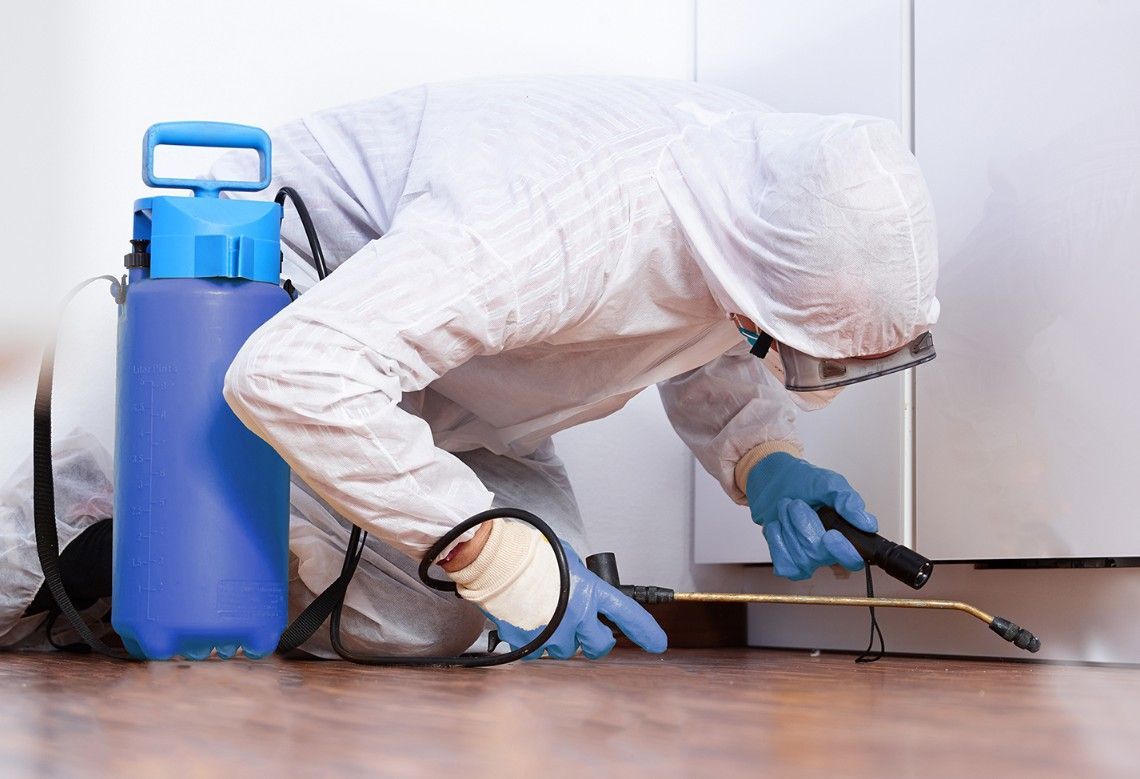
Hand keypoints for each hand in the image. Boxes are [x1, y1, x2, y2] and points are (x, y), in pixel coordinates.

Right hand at [447, 519, 666, 659]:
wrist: (497, 561)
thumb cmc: (530, 554)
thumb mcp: (566, 558)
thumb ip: (579, 578)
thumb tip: (579, 585)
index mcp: (591, 591)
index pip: (628, 614)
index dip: (646, 631)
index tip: (656, 643)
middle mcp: (577, 616)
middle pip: (599, 646)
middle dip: (594, 641)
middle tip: (583, 631)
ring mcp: (554, 633)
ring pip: (566, 651)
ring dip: (559, 639)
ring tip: (544, 614)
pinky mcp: (530, 644)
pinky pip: (538, 654)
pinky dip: (534, 643)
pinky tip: (527, 622)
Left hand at [745, 452, 877, 579]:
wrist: (773, 480)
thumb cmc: (803, 483)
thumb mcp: (830, 484)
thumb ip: (849, 501)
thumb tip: (868, 524)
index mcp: (845, 535)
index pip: (853, 560)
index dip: (844, 553)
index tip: (831, 535)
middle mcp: (828, 551)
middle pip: (821, 556)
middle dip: (804, 525)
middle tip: (797, 504)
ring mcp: (807, 559)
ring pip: (801, 558)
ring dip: (788, 527)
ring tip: (787, 509)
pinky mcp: (787, 562)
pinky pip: (784, 564)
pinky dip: (776, 540)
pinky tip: (778, 525)